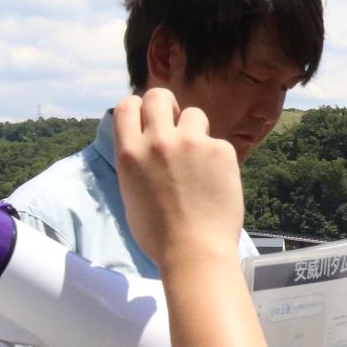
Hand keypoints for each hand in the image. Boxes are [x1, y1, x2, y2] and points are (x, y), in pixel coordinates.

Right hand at [111, 91, 242, 270]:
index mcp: (129, 153)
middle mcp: (158, 141)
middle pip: (159, 95)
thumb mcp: (131, 192)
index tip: (147, 119)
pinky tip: (215, 183)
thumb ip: (137, 161)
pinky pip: (217, 142)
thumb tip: (144, 143)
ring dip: (195, 131)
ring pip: (194, 114)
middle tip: (175, 124)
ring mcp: (191, 143)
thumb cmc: (159, 233)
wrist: (194, 251)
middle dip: (166, 105)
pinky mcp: (221, 150)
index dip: (138, 109)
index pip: (126, 105)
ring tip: (198, 161)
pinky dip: (217, 158)